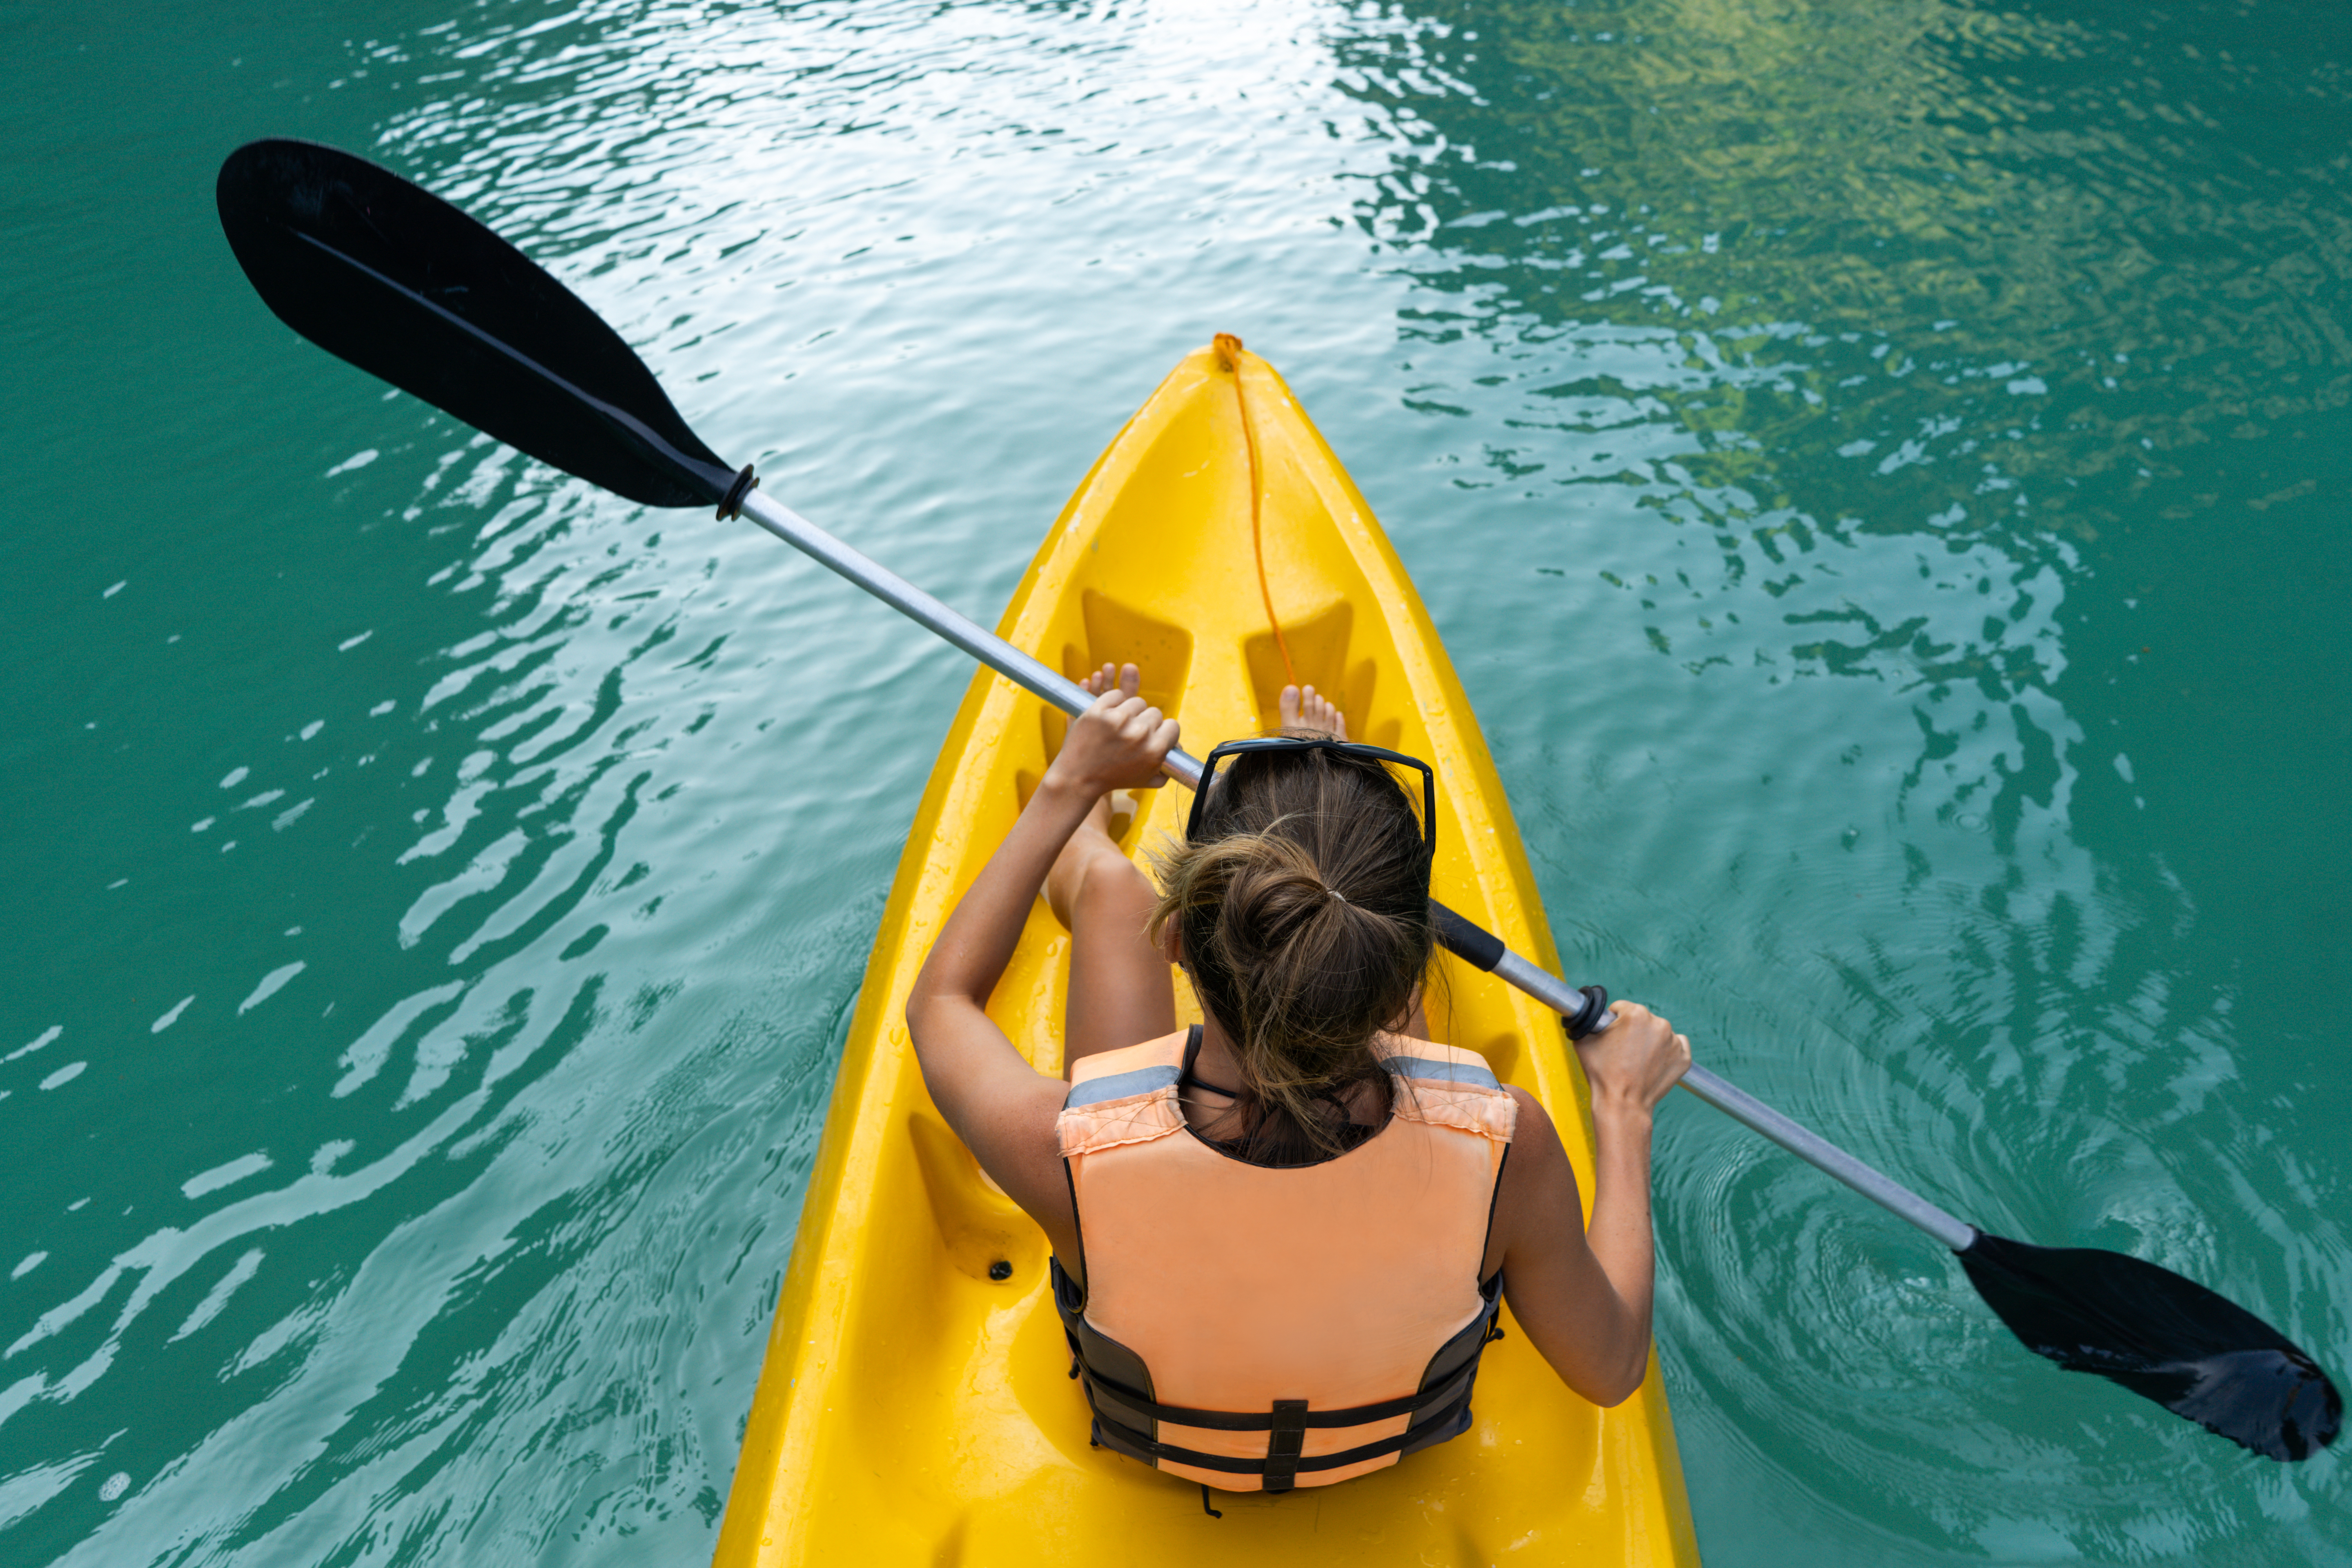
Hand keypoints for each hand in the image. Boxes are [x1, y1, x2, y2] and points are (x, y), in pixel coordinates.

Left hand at [1047, 663, 1178, 796]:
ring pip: (1136, 702)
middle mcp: (1139, 734)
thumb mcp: (1147, 780)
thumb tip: (1179, 748)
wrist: (1079, 777)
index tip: (1152, 735)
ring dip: (1129, 711)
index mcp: (1154, 751)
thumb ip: (1168, 767)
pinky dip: (1113, 702)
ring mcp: (1117, 720)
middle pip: (1154, 712)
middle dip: (1144, 722)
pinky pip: (1116, 694)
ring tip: (1118, 726)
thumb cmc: (1114, 779)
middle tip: (1130, 734)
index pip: (1172, 726)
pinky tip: (1108, 716)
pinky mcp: (1098, 710)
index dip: (1163, 731)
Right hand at [1573, 1001, 1689, 1117]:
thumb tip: (1590, 1016)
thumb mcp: (1583, 1040)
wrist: (1622, 1104)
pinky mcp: (1684, 1057)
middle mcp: (1659, 1023)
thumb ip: (1588, 1021)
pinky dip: (1666, 1052)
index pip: (1621, 1008)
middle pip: (1642, 1019)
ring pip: (1658, 1032)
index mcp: (1635, 1014)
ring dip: (1649, 1041)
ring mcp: (1674, 1041)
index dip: (1613, 1022)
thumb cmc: (1602, 1074)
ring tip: (1637, 1060)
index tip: (1611, 1036)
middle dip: (1632, 1031)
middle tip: (1622, 1051)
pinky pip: (1676, 1046)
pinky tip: (1653, 1063)